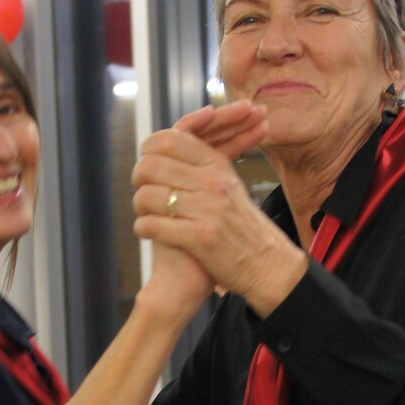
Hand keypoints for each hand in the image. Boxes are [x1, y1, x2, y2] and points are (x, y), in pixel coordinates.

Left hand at [132, 104, 307, 315]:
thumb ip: (200, 166)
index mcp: (217, 165)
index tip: (147, 167)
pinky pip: (153, 225)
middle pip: (151, 165)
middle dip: (138, 179)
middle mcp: (212, 182)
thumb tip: (163, 152)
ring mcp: (207, 209)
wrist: (266, 265)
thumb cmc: (240, 227)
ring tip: (146, 215)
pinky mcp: (200, 237)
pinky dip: (143, 228)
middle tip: (142, 194)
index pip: (170, 140)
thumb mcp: (228, 186)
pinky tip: (147, 232)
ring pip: (148, 195)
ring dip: (140, 207)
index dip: (148, 151)